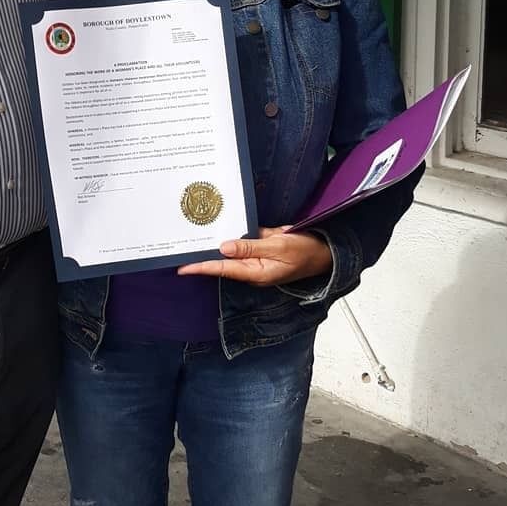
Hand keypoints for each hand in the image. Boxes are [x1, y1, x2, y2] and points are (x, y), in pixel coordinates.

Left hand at [177, 226, 331, 287]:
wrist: (326, 253)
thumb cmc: (306, 252)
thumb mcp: (279, 246)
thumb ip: (251, 246)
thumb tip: (224, 247)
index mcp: (256, 272)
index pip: (222, 268)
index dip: (200, 267)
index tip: (181, 268)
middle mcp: (252, 269)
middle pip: (222, 262)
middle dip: (202, 257)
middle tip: (180, 250)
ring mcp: (256, 261)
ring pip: (230, 253)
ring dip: (214, 247)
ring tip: (191, 241)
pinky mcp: (261, 252)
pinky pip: (242, 245)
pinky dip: (231, 240)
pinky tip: (218, 232)